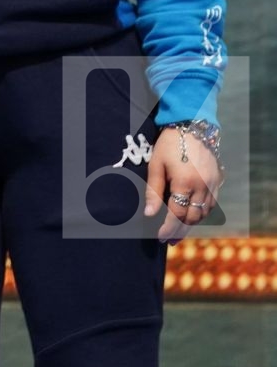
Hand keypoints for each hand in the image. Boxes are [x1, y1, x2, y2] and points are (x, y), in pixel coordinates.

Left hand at [143, 126, 221, 241]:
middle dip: (180, 231)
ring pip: (203, 213)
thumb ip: (154, 191)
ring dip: (191, 223)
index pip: (177, 214)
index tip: (159, 237)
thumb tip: (149, 214)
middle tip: (168, 239)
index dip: (168, 228)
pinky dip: (201, 213)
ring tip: (178, 231)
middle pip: (192, 218)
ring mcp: (212, 185)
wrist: (191, 127)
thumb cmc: (169, 145)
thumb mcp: (156, 165)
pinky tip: (192, 216)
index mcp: (185, 183)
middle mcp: (202, 187)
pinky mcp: (217, 181)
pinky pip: (211, 204)